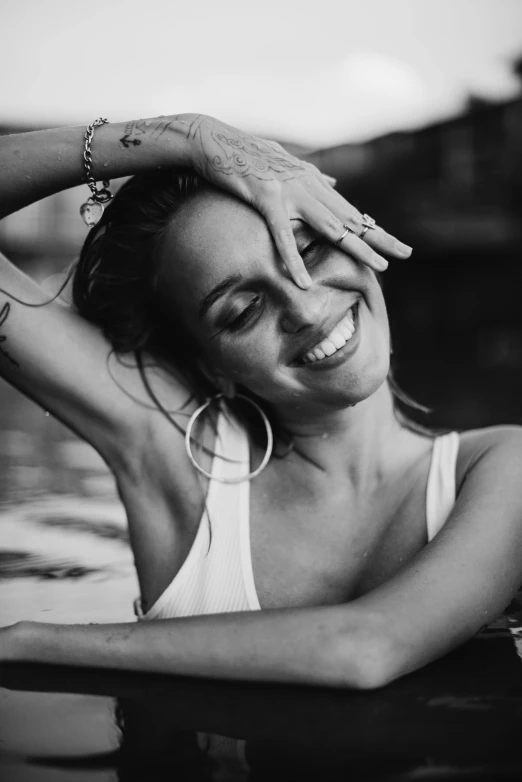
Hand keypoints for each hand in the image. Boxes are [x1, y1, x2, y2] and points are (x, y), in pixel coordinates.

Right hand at [181, 114, 411, 288]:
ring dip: (356, 247)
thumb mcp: (286, 164)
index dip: (374, 227)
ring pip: (330, 225)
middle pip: (351, 217)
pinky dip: (293, 260)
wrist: (214, 140)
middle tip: (406, 253)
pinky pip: (283, 235)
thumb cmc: (247, 156)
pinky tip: (303, 282)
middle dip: (379, 237)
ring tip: (377, 267)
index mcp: (313, 181)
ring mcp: (290, 191)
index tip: (395, 243)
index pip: (350, 210)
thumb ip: (313, 176)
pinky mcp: (266, 198)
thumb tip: (336, 182)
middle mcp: (309, 185)